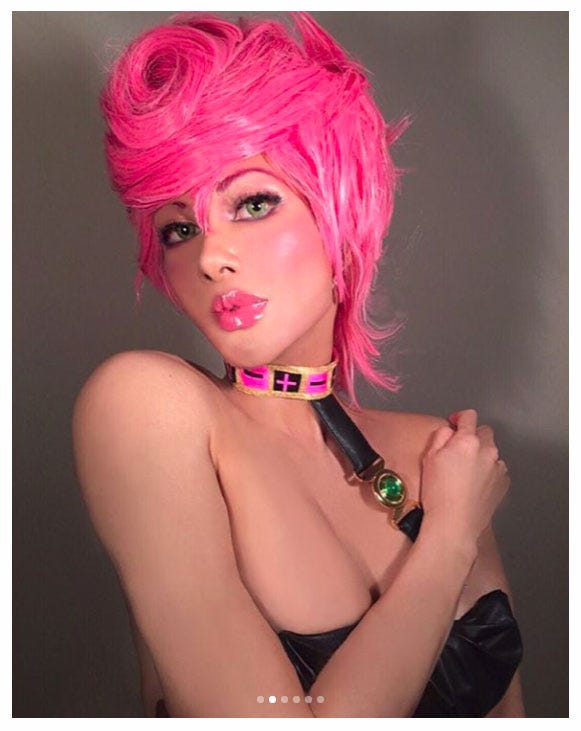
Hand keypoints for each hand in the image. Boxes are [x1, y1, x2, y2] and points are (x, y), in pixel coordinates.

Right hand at [419, 409, 509, 545]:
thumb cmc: (437, 491)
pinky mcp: (503, 485)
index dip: (459, 418)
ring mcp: (498, 468)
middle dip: (472, 436)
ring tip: (466, 472)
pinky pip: (497, 470)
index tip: (453, 425)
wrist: (454, 524)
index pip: (469, 416)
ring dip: (481, 455)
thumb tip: (451, 431)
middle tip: (457, 451)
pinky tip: (475, 484)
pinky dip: (488, 472)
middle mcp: (488, 451)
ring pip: (491, 452)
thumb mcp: (429, 458)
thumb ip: (441, 436)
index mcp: (468, 441)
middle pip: (484, 432)